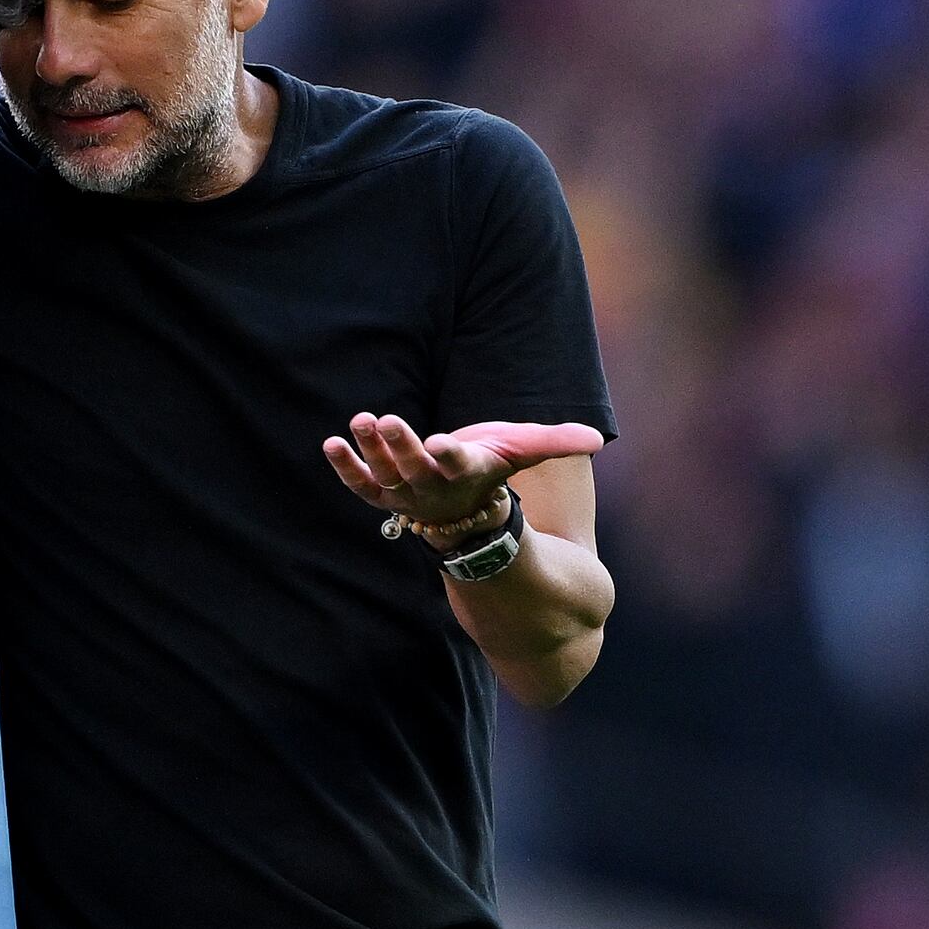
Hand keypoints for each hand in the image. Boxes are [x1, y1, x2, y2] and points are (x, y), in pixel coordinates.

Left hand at [320, 411, 604, 545]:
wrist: (462, 509)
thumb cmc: (491, 468)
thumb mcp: (522, 451)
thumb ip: (556, 443)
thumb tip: (598, 439)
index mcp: (465, 472)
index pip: (457, 464)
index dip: (448, 454)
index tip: (440, 441)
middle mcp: (431, 486)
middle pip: (414, 468)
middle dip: (401, 446)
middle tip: (387, 419)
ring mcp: (403, 493)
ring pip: (384, 474)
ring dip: (370, 451)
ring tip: (360, 420)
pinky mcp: (380, 493)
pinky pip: (359, 485)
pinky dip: (344, 468)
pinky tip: (330, 444)